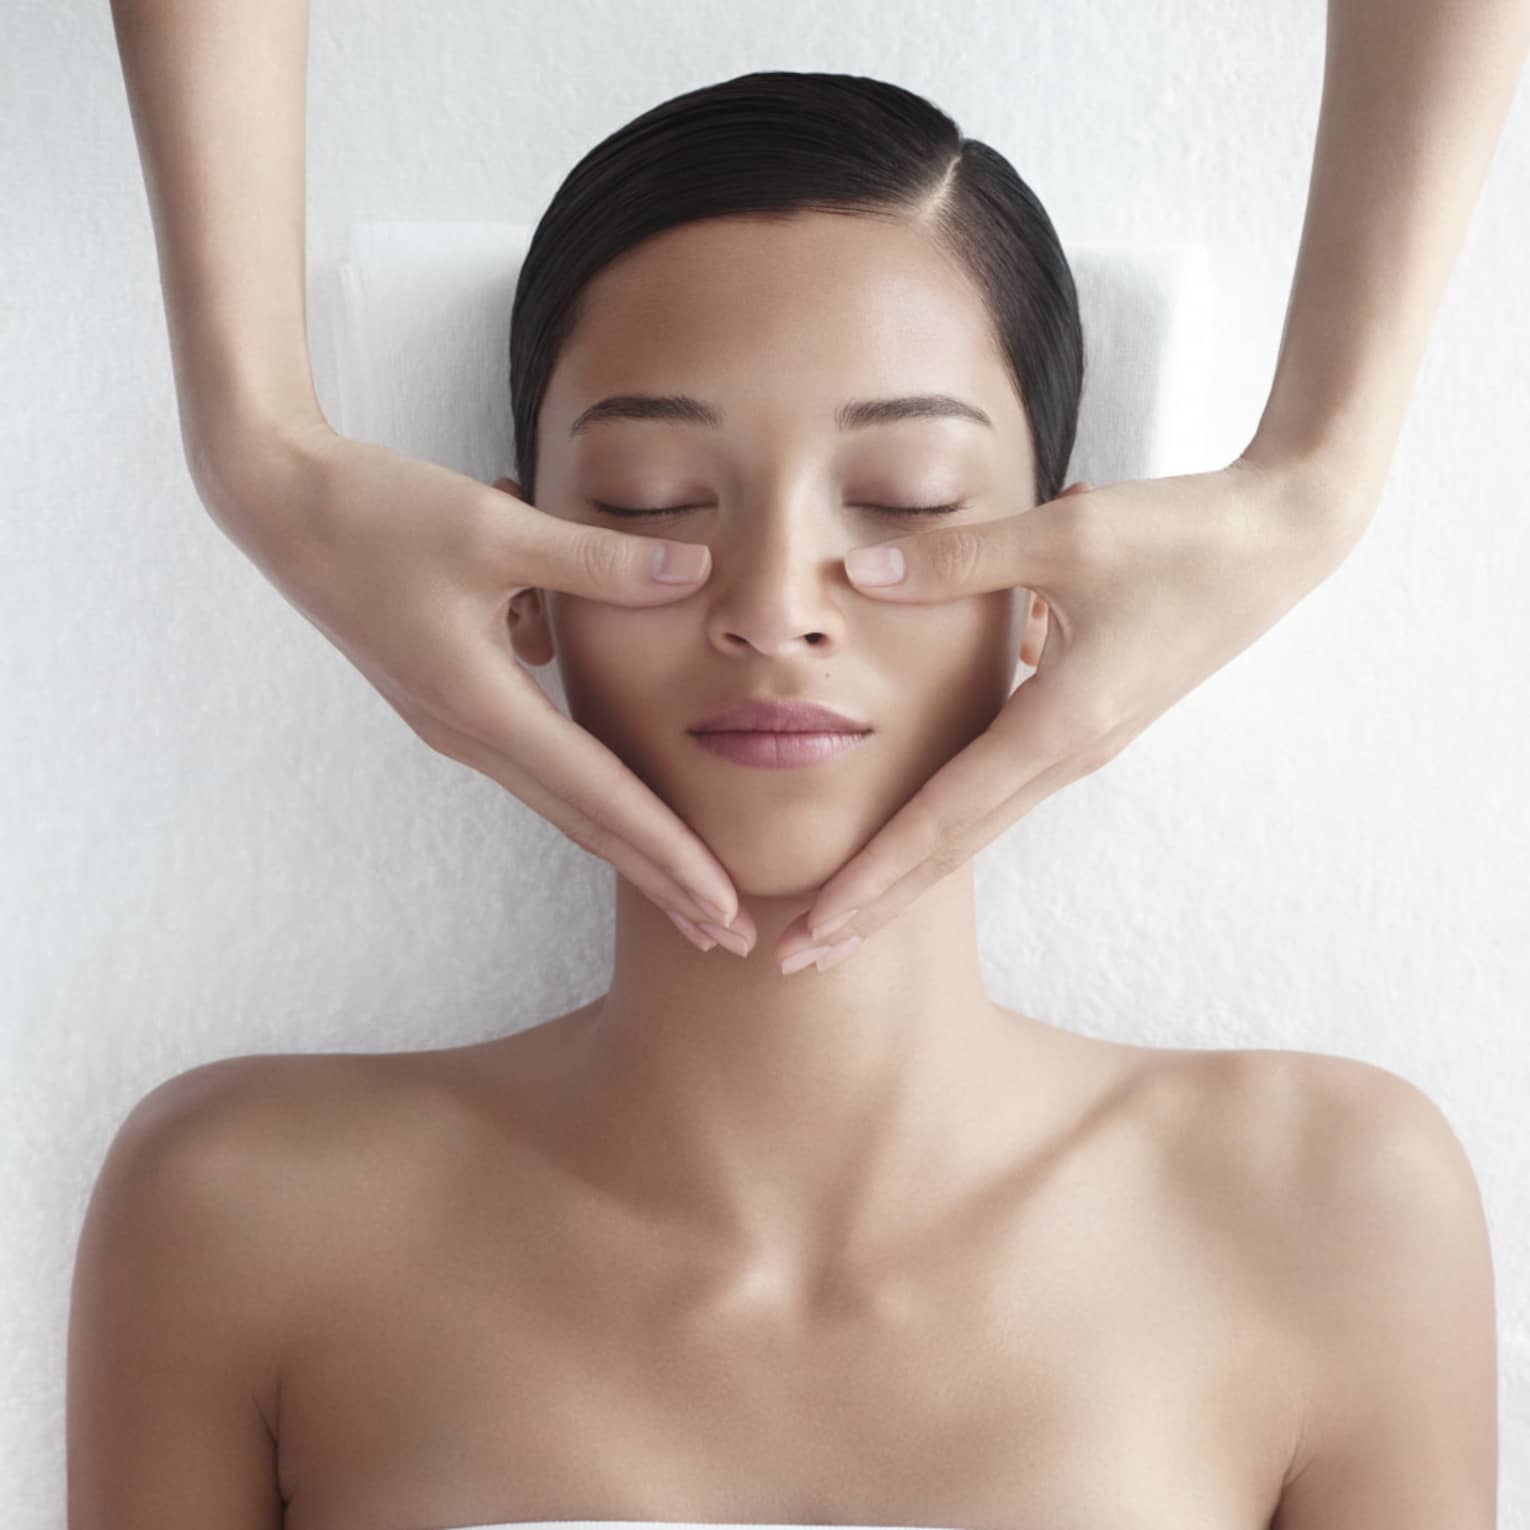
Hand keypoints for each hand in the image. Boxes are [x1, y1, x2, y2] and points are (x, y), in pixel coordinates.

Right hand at [190, 417, 752, 948]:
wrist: (278, 503)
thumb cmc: (379, 510)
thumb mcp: (497, 528)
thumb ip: (601, 562)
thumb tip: (698, 570)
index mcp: (482, 707)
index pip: (600, 798)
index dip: (670, 855)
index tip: (724, 908)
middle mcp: (468, 734)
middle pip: (586, 824)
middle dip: (662, 881)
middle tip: (730, 940)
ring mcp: (453, 724)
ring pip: (561, 796)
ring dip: (629, 839)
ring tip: (690, 883)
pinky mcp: (447, 701)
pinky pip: (535, 750)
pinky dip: (587, 773)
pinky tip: (615, 752)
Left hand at [773, 455, 1371, 973]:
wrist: (1282, 540)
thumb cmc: (1183, 536)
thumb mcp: (1066, 537)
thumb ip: (955, 560)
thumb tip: (855, 573)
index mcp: (1059, 728)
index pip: (941, 820)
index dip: (871, 876)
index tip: (811, 927)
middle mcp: (1067, 756)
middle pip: (950, 849)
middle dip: (873, 906)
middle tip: (798, 958)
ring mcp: (1080, 748)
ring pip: (973, 827)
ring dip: (903, 873)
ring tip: (839, 913)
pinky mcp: (1087, 725)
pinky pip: (998, 791)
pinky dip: (942, 825)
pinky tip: (907, 834)